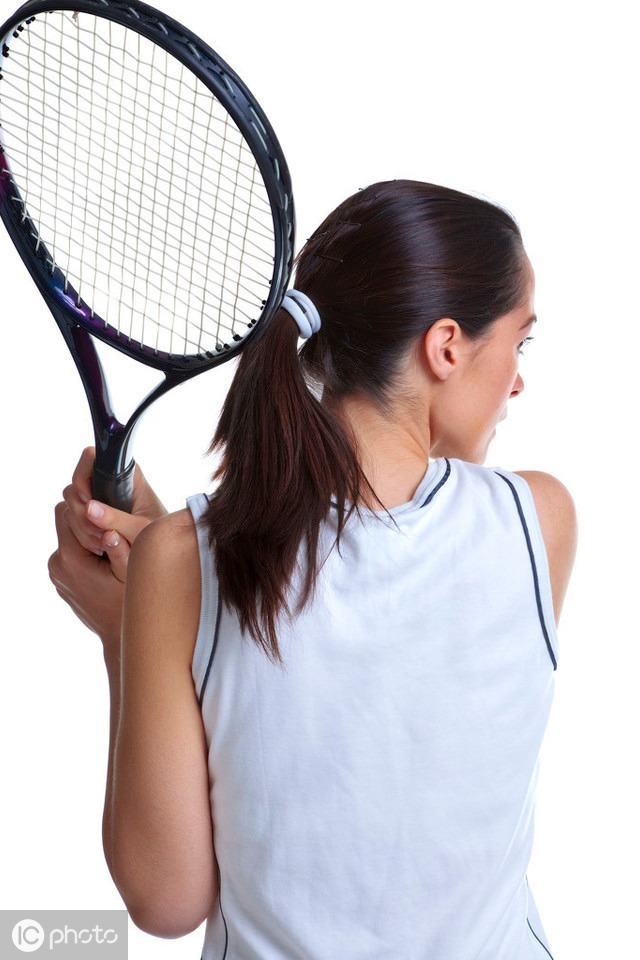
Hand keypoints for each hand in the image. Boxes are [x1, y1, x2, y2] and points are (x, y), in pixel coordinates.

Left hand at [48, 447, 167, 655]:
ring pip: (66, 532)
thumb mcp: (131, 575)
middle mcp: (58, 565)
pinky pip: (68, 547)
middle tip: (111, 524)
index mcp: (72, 561)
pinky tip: (105, 556)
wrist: (119, 635)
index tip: (109, 511)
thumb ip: (121, 550)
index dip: (89, 506)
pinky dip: (84, 545)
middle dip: (85, 515)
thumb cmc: (129, 605)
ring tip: (110, 543)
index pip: (68, 512)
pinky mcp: (60, 576)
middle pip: (63, 518)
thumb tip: (110, 530)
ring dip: (85, 530)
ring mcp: (57, 572)